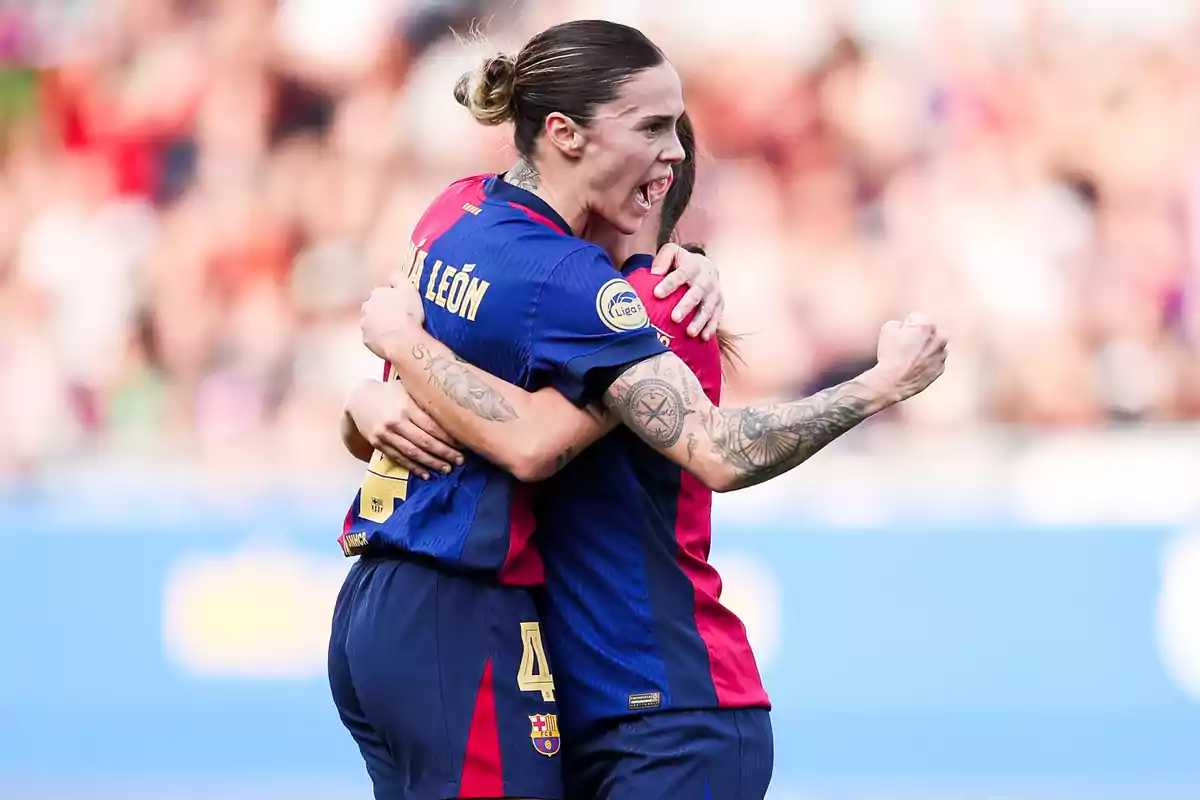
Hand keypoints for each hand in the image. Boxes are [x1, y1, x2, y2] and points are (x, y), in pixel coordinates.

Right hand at [348, 380, 464, 478]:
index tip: (463, 444)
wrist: (358, 398)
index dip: (449, 437)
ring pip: (413, 452)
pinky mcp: (379, 443)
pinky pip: (399, 458)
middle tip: (460, 460)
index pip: (432, 425)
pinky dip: (413, 468)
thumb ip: (424, 401)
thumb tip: (451, 413)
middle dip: (445, 453)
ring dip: (432, 463)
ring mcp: (386, 434)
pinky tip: (426, 474)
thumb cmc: (389, 392)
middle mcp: (397, 420)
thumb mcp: (406, 390)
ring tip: (447, 469)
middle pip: (425, 441)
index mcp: (407, 405)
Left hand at [360, 278, 423, 359]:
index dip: (393, 299)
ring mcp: (365, 324)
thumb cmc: (408, 315)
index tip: (402, 306)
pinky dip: (379, 338)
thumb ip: (399, 277)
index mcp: (377, 293)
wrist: (404, 342)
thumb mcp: (409, 289)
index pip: (383, 293)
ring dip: (380, 324)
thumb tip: (393, 273)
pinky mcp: (366, 340)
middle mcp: (367, 307)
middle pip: (375, 307)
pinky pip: (373, 337)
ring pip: (372, 322)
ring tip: (396, 331)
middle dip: (383, 311)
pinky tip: (391, 340)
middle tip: (399, 318)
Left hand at [650, 243, 723, 339]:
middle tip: (674, 318)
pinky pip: (717, 317)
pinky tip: (703, 338)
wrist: (708, 267)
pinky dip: (711, 328)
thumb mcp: (673, 253)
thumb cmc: (683, 263)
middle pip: (695, 294)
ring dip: (699, 321)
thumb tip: (654, 273)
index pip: (679, 275)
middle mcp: (705, 280)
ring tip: (689, 333)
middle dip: (685, 306)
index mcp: (692, 267)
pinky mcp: (720, 304)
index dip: (669, 284)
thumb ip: (662, 260)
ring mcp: (714, 293)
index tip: (657, 294)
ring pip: (708, 309)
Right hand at [868, 312, 947, 403]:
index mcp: (927, 325)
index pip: (916, 317)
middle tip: (906, 345)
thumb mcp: (887, 329)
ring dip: (925, 348)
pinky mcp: (941, 368)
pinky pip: (934, 360)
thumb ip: (900, 322)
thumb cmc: (890, 355)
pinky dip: (927, 362)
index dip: (906, 326)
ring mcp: (942, 354)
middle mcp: (940, 338)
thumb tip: (905, 326)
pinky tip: (914, 367)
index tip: (900, 336)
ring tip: (909, 358)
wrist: (894, 382)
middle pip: (929, 330)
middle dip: (920, 335)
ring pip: (934, 345)